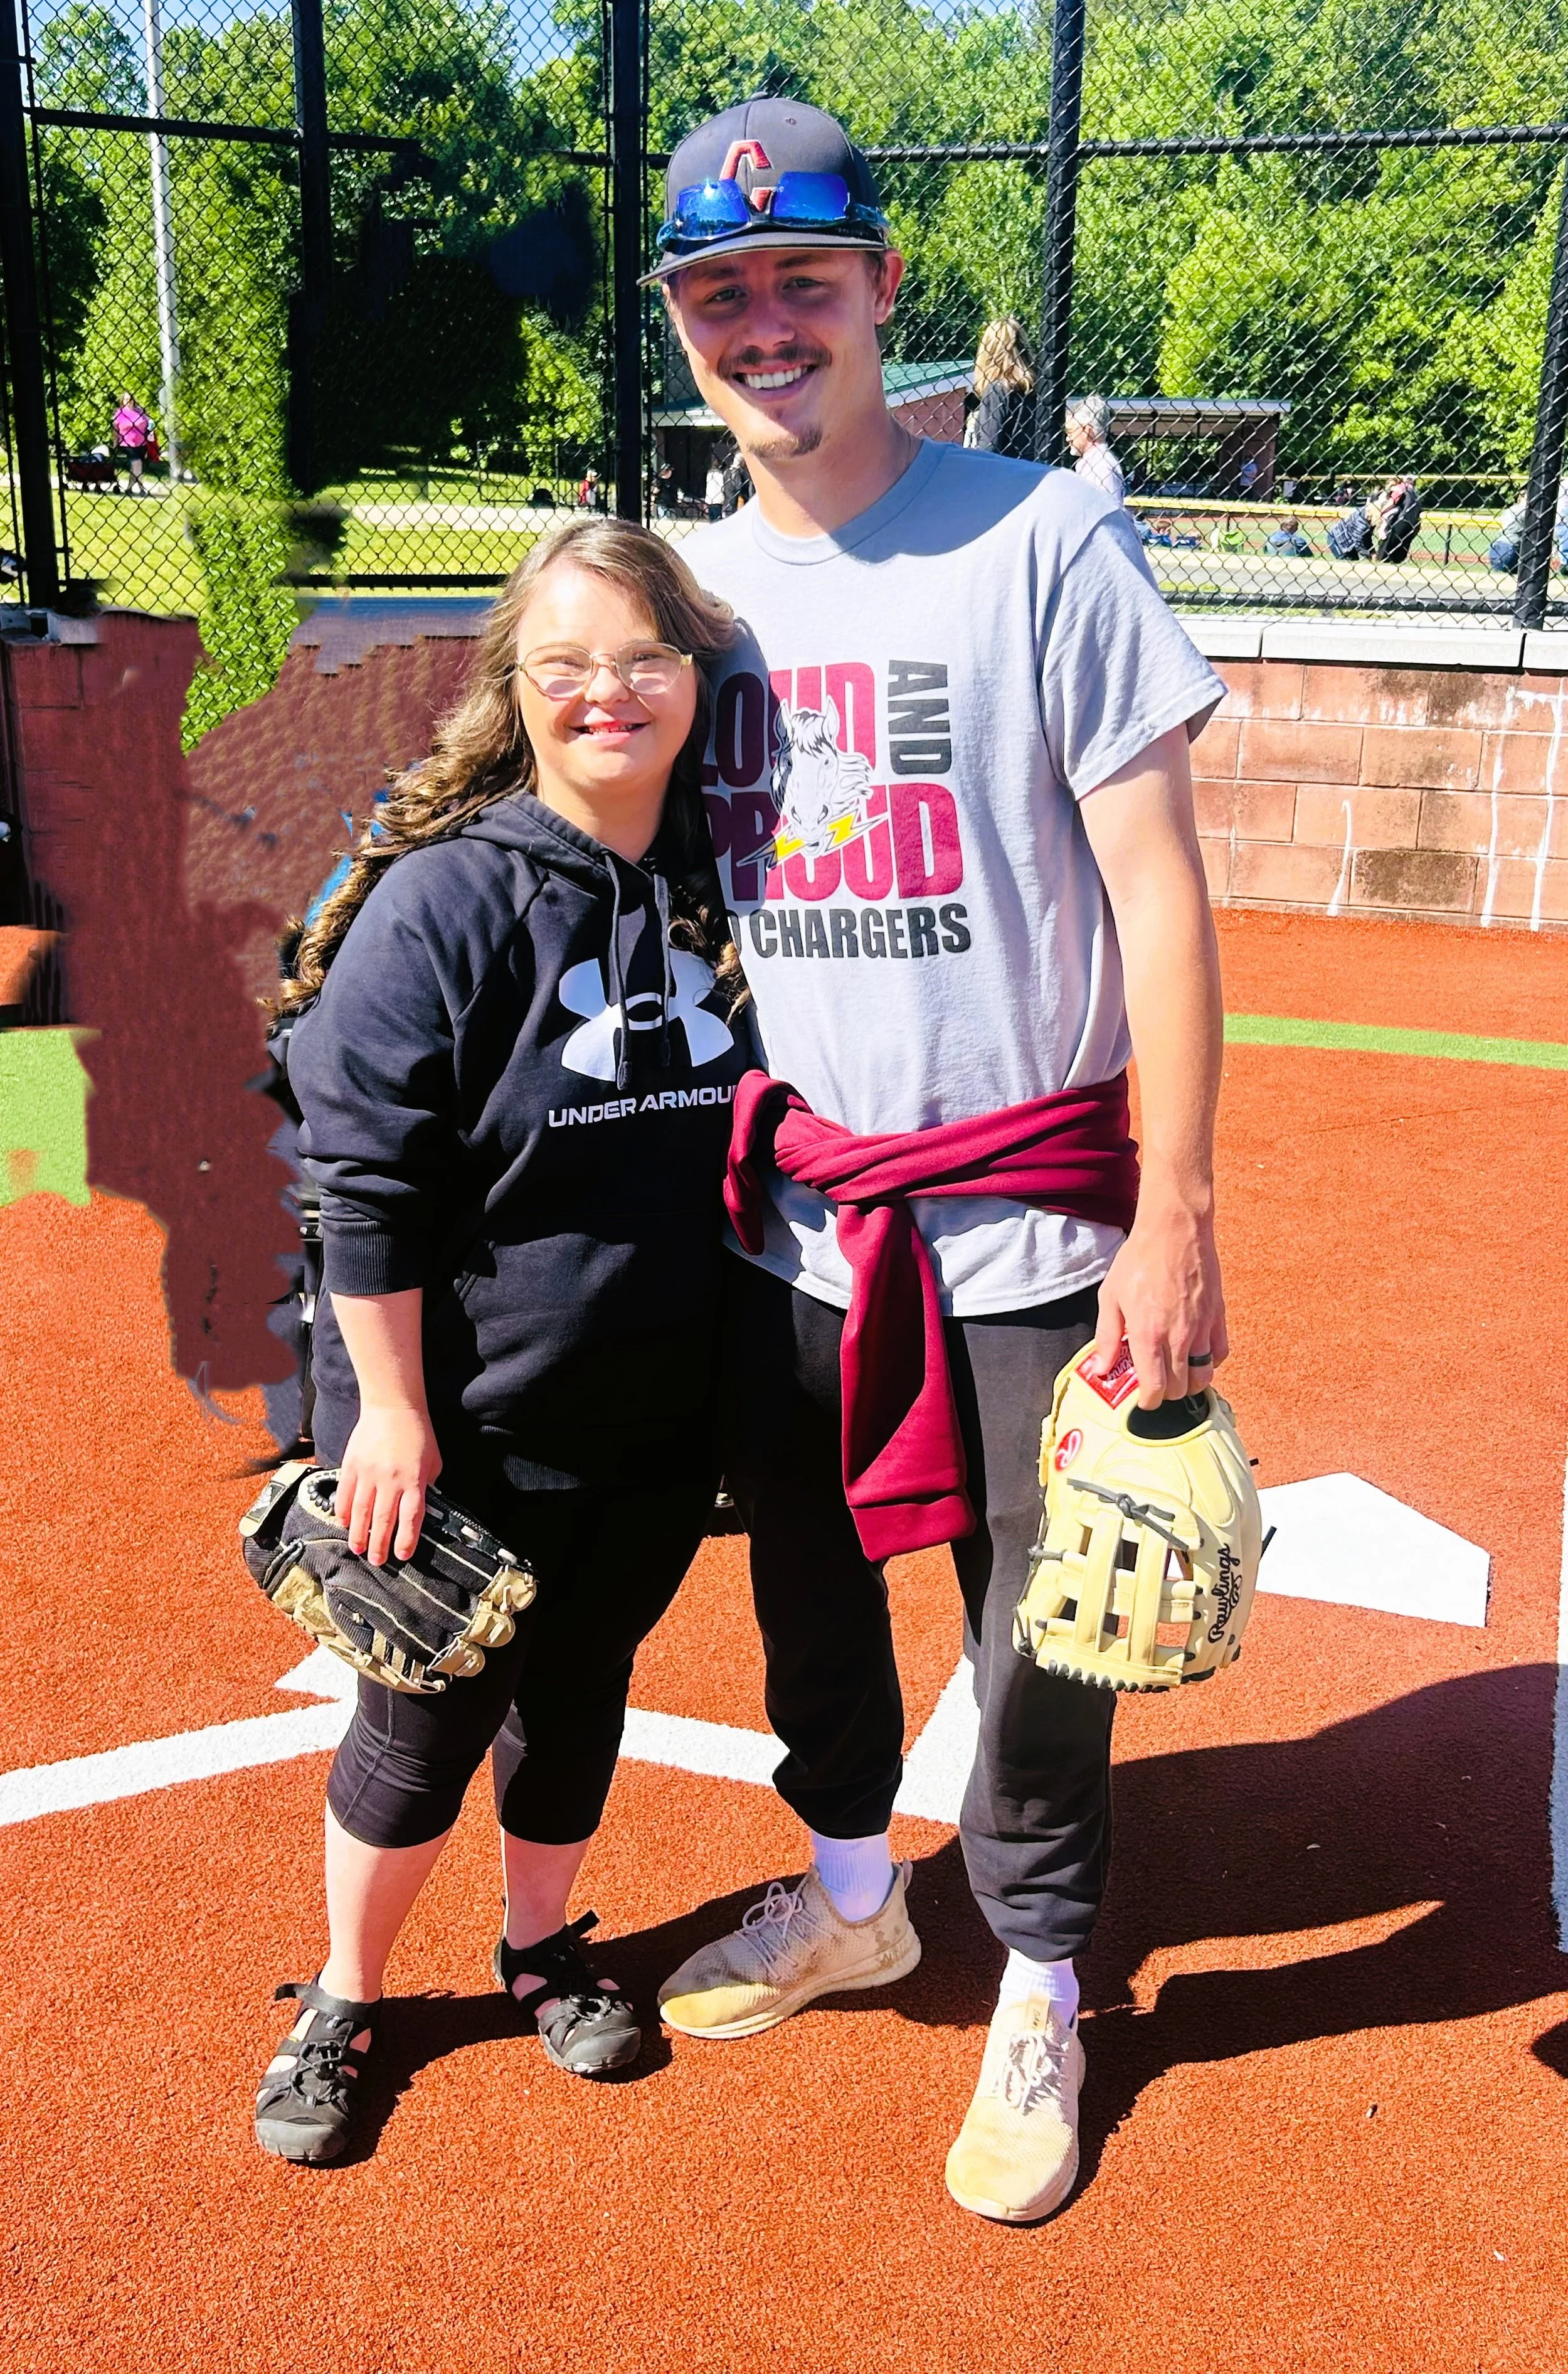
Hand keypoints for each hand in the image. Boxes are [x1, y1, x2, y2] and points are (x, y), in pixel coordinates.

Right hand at [334, 1405, 442, 1564]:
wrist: (392, 1406)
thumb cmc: (418, 1434)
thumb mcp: (433, 1461)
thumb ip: (427, 1486)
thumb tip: (421, 1509)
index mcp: (414, 1480)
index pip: (411, 1518)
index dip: (406, 1539)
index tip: (402, 1555)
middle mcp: (391, 1480)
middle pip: (383, 1520)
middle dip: (379, 1544)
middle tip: (376, 1561)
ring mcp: (369, 1473)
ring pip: (362, 1511)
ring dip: (359, 1534)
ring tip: (357, 1549)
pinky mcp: (352, 1465)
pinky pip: (346, 1494)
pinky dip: (345, 1511)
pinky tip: (345, 1523)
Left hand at [1087, 1198, 1228, 1408]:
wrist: (1173, 1230)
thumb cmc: (1138, 1260)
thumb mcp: (1110, 1297)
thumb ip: (1105, 1337)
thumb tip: (1101, 1368)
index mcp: (1148, 1336)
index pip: (1155, 1390)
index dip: (1148, 1402)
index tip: (1142, 1399)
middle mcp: (1178, 1338)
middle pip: (1180, 1389)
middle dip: (1166, 1392)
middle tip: (1155, 1382)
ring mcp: (1202, 1329)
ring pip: (1204, 1377)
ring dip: (1190, 1382)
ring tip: (1176, 1372)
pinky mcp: (1218, 1317)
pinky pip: (1220, 1354)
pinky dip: (1209, 1361)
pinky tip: (1196, 1353)